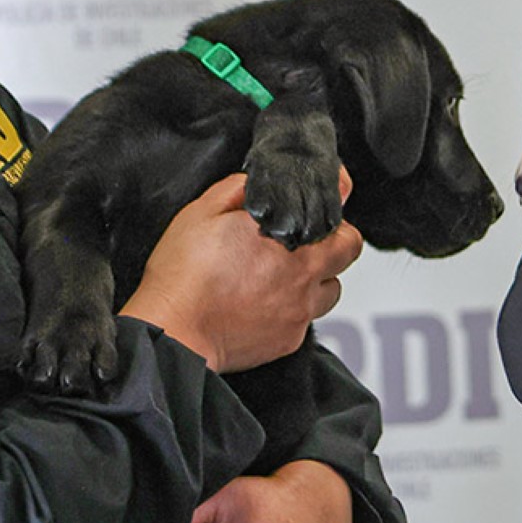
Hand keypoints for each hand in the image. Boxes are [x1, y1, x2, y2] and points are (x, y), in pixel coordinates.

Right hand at [120, 170, 362, 371]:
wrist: (173, 333)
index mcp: (290, 236)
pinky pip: (305, 320)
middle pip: (348, 250)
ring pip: (330, 290)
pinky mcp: (290, 340)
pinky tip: (260, 304)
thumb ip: (239, 189)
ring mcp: (300, 311)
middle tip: (304, 240)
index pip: (340, 211)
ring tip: (281, 276)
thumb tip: (259, 182)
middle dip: (332, 241)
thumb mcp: (202, 211)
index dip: (332, 203)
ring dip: (315, 280)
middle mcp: (305, 275)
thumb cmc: (182, 275)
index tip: (323, 200)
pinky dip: (291, 311)